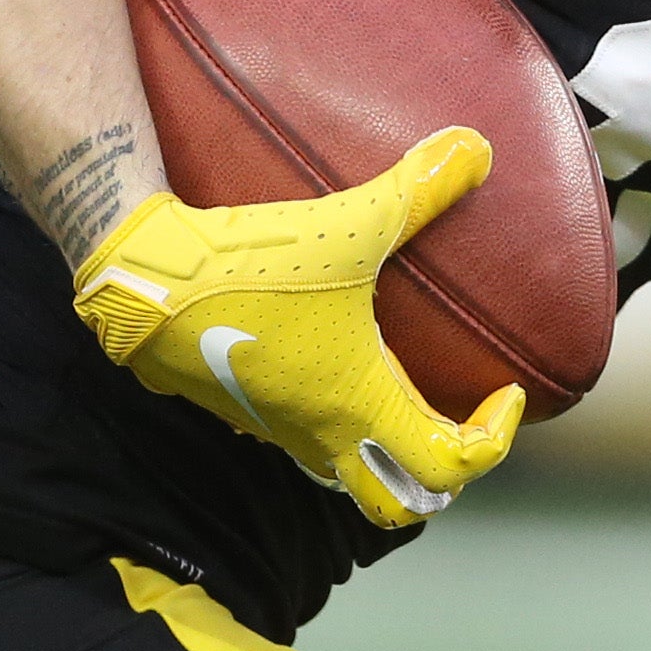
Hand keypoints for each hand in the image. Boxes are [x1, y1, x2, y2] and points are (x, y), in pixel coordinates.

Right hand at [69, 127, 522, 525]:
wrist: (146, 277)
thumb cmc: (252, 266)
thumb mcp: (348, 223)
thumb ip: (418, 188)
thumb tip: (476, 148)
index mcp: (357, 406)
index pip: (447, 467)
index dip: (492, 438)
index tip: (504, 392)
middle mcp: (320, 434)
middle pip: (399, 502)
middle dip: (442, 473)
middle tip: (464, 418)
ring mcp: (276, 429)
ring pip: (349, 475)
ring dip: (389, 452)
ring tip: (411, 392)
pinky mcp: (243, 408)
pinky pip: (307, 440)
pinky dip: (340, 425)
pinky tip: (340, 364)